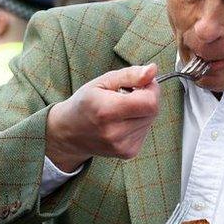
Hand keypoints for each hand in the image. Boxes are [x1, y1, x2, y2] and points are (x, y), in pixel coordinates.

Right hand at [45, 65, 159, 171]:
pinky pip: (145, 132)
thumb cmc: (85, 103)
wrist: (70, 132)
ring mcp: (121, 146)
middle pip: (153, 111)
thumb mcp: (102, 81)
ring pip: (150, 121)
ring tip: (121, 110)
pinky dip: (138, 123)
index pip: (150, 102)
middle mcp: (114, 132)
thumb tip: (153, 70)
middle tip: (128, 96)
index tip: (142, 84)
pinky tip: (122, 122)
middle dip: (146, 99)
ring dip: (142, 112)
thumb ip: (130, 75)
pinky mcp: (127, 153)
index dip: (151, 89)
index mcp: (106, 110)